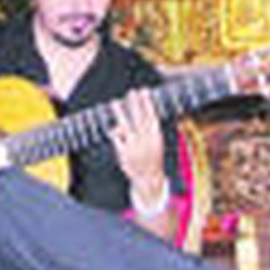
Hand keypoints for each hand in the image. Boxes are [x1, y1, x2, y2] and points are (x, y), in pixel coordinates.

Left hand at [109, 88, 165, 202]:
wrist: (148, 179)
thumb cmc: (150, 157)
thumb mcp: (151, 142)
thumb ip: (141, 130)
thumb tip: (124, 122)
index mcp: (155, 136)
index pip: (151, 115)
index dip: (147, 102)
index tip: (144, 90)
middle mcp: (145, 140)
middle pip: (139, 118)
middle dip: (135, 103)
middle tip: (132, 91)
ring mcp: (134, 146)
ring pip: (124, 125)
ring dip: (119, 112)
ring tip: (114, 102)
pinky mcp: (123, 153)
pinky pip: (116, 138)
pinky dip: (115, 134)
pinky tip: (114, 133)